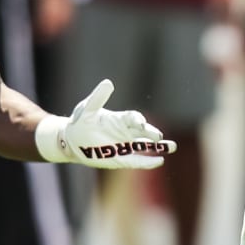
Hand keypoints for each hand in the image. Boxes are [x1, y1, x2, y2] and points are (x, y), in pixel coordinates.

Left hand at [35, 79, 175, 169]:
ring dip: (158, 147)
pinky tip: (159, 161)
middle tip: (159, 136)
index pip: (133, 118)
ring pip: (144, 145)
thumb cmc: (80, 121)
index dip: (138, 120)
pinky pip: (137, 160)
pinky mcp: (120, 159)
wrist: (72, 140)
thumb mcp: (87, 109)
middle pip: (143, 131)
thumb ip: (97, 98)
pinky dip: (148, 161)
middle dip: (151, 133)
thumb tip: (108, 83)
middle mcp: (125, 132)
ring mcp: (124, 146)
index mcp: (119, 119)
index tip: (140, 123)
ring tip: (172, 147)